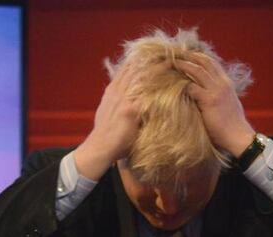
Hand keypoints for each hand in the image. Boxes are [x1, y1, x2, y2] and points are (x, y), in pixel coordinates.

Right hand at [76, 60, 171, 179]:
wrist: (99, 147)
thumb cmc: (105, 134)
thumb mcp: (108, 111)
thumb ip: (117, 102)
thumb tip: (127, 100)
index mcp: (112, 90)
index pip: (127, 68)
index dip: (141, 60)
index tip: (155, 54)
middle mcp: (118, 90)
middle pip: (136, 68)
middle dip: (152, 59)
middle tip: (169, 52)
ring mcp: (124, 98)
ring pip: (143, 76)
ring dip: (158, 67)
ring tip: (173, 60)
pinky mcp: (130, 109)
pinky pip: (148, 93)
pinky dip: (159, 86)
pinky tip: (170, 82)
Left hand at [177, 52, 255, 157]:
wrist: (238, 137)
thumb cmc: (232, 125)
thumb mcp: (228, 104)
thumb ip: (218, 95)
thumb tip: (204, 94)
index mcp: (226, 83)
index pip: (212, 63)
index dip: (198, 57)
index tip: (185, 56)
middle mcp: (222, 83)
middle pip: (204, 61)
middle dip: (188, 56)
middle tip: (174, 55)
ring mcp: (216, 91)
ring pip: (197, 70)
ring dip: (182, 65)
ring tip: (170, 63)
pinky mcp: (209, 100)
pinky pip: (192, 87)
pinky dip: (181, 85)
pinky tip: (172, 85)